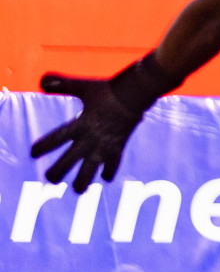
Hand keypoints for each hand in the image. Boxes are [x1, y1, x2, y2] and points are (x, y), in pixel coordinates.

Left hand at [29, 74, 147, 192]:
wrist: (134, 95)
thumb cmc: (107, 90)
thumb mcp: (84, 87)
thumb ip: (63, 85)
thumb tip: (43, 81)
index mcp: (80, 124)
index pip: (56, 138)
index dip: (43, 146)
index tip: (33, 153)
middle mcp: (90, 138)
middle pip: (69, 160)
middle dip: (58, 172)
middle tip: (50, 180)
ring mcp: (105, 144)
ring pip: (91, 169)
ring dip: (84, 181)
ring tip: (78, 190)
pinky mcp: (118, 147)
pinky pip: (113, 163)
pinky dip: (109, 171)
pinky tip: (105, 178)